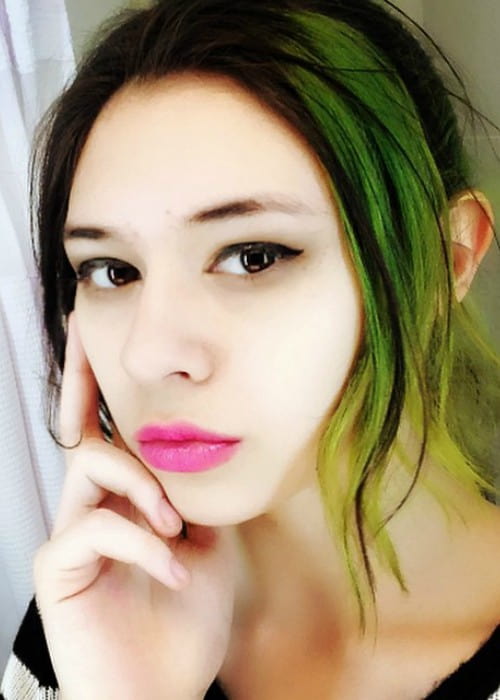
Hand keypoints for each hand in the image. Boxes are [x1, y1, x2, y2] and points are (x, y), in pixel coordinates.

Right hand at [34, 312, 235, 699]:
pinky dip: (142, 542)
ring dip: (142, 486)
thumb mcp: (210, 545)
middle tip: (103, 353)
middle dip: (92, 388)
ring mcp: (71, 538)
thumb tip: (211, 447)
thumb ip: (199, 495)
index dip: (97, 385)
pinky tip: (173, 567)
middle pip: (88, 434)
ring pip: (89, 465)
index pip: (108, 434)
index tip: (96, 333)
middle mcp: (90, 511)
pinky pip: (94, 527)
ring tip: (176, 525)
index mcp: (124, 504)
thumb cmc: (187, 623)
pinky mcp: (57, 570)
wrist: (168, 694)